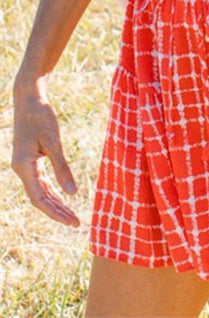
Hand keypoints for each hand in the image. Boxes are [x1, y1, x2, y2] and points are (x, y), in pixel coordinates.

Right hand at [12, 75, 79, 227]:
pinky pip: (40, 180)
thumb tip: (72, 193)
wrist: (28, 97)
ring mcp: (24, 164)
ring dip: (55, 202)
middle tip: (76, 223)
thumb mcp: (54, 142)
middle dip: (57, 211)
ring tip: (71, 214)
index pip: (40, 199)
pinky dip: (51, 190)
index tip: (73, 221)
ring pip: (39, 190)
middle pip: (39, 198)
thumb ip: (62, 168)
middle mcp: (21, 168)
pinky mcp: (29, 158)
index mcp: (24, 167)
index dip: (56, 213)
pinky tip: (62, 196)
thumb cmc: (41, 116)